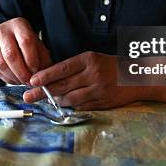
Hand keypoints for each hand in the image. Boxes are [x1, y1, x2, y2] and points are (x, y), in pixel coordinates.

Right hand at [0, 17, 51, 83]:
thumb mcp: (37, 43)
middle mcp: (3, 31)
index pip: (25, 41)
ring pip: (1, 64)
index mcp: (18, 25)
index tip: (37, 71)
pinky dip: (7, 78)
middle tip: (29, 81)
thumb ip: (42, 56)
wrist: (7, 35)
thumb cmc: (25, 41)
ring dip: (13, 77)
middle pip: (11, 54)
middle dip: (22, 72)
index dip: (32, 59)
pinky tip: (15, 79)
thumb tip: (44, 74)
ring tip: (23, 81)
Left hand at [24, 51, 165, 109]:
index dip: (46, 75)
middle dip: (43, 92)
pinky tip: (63, 105)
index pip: (63, 68)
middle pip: (63, 85)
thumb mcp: (93, 59)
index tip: (32, 80)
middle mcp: (93, 74)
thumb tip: (50, 77)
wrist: (137, 76)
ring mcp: (99, 89)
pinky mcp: (103, 102)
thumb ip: (74, 67)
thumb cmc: (110, 66)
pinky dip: (71, 106)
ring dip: (56, 100)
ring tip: (44, 100)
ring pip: (71, 98)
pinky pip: (82, 106)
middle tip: (28, 96)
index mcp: (89, 59)